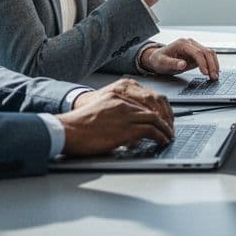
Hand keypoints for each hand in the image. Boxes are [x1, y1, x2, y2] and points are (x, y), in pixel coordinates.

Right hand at [60, 78, 174, 155]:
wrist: (66, 131)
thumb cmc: (77, 127)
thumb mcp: (99, 113)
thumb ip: (115, 116)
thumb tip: (127, 129)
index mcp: (115, 94)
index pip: (144, 98)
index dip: (156, 109)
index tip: (161, 117)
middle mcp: (123, 101)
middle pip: (153, 106)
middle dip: (164, 118)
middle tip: (168, 127)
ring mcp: (126, 114)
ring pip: (155, 118)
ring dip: (165, 128)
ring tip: (168, 136)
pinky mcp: (126, 128)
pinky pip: (151, 130)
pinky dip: (160, 135)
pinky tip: (162, 140)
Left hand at [139, 37, 218, 78]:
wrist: (158, 58)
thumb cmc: (159, 60)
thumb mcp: (162, 63)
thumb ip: (172, 63)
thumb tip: (182, 64)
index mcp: (182, 44)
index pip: (197, 52)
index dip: (203, 63)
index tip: (205, 73)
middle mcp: (190, 43)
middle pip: (206, 52)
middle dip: (211, 65)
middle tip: (213, 77)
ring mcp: (195, 47)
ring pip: (210, 53)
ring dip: (214, 65)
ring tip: (215, 76)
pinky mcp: (197, 53)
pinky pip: (209, 57)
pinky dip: (213, 64)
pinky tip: (214, 72)